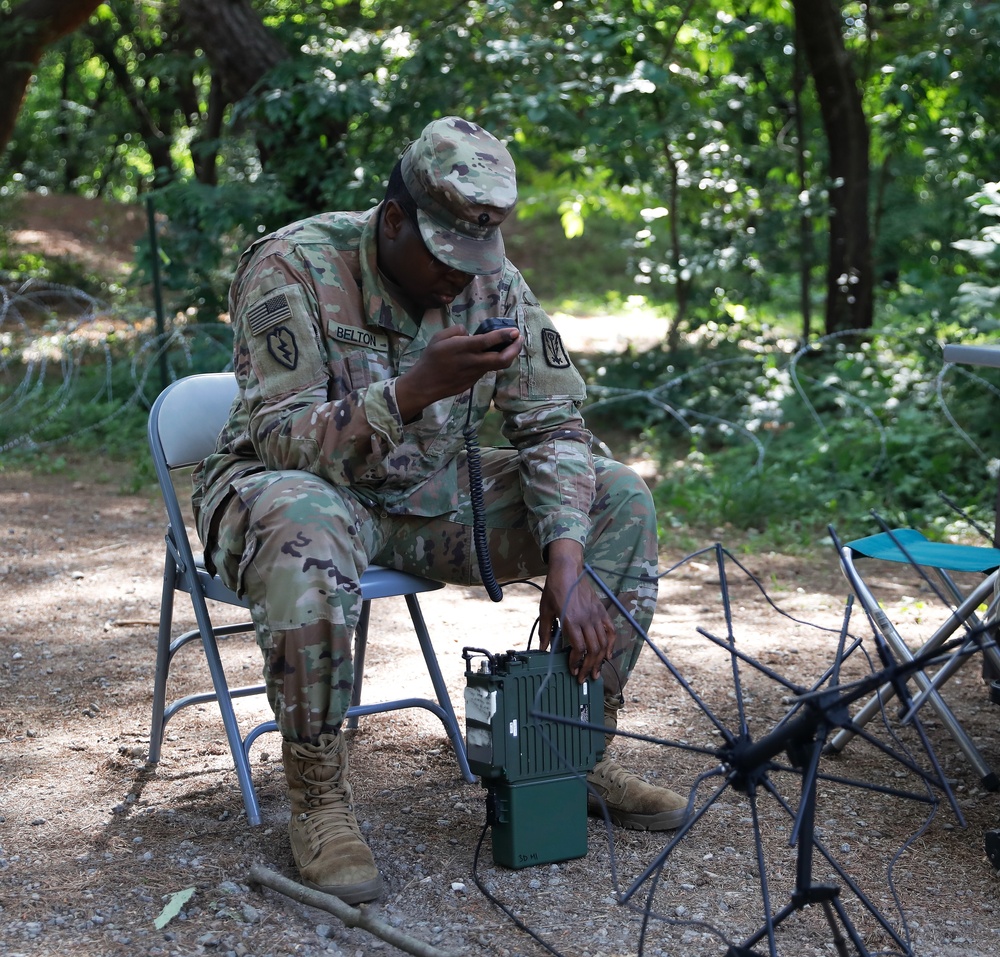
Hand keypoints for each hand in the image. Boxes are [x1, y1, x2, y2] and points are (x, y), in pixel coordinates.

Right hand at [395, 325, 520, 421]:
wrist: (425, 384)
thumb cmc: (430, 358)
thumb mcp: (439, 337)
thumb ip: (456, 330)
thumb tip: (470, 333)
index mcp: (462, 348)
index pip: (488, 342)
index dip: (504, 336)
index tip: (515, 331)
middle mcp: (471, 362)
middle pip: (501, 359)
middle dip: (515, 349)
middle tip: (519, 340)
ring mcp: (474, 374)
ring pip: (496, 365)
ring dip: (506, 355)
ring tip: (510, 345)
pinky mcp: (473, 382)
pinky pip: (486, 370)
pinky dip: (493, 362)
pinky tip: (491, 355)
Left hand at [538, 539, 616, 682]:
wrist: (567, 570)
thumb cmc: (554, 589)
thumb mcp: (545, 610)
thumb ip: (545, 631)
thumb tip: (542, 649)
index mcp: (571, 620)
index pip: (578, 647)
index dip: (576, 662)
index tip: (572, 670)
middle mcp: (586, 619)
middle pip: (592, 649)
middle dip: (588, 667)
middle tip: (583, 678)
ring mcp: (596, 615)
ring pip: (603, 643)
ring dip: (599, 661)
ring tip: (595, 672)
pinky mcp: (601, 611)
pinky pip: (610, 631)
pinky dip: (611, 645)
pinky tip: (607, 655)